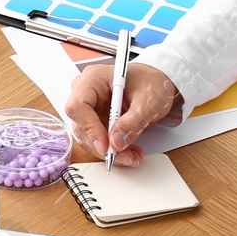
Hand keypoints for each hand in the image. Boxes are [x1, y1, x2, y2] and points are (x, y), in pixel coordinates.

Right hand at [63, 62, 179, 165]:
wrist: (157, 86)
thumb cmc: (152, 84)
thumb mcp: (148, 102)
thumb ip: (133, 122)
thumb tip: (116, 142)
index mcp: (94, 78)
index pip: (79, 106)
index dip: (90, 128)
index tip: (105, 146)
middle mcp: (87, 92)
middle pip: (80, 124)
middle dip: (101, 145)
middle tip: (123, 156)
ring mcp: (90, 107)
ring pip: (88, 136)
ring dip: (108, 151)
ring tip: (131, 156)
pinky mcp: (96, 120)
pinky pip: (97, 139)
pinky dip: (112, 149)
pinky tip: (128, 151)